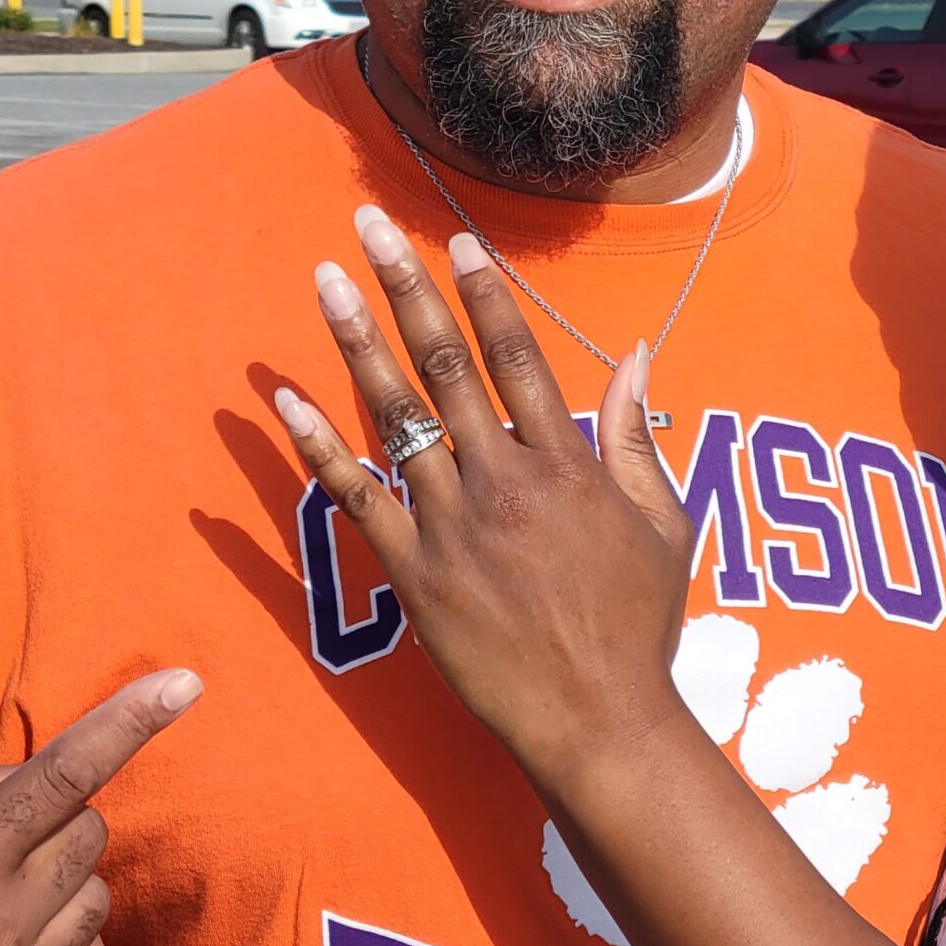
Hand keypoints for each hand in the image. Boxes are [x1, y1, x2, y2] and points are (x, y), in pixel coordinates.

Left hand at [272, 207, 694, 781]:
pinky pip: (355, 498)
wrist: (597, 719)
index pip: (518, 357)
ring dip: (354, 342)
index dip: (484, 294)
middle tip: (367, 225)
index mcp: (568, 465)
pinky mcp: (413, 575)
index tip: (454, 242)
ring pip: (395, 416)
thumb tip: (638, 355)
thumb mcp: (663, 523)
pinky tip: (282, 400)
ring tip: (325, 282)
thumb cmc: (639, 625)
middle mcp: (504, 481)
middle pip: (446, 365)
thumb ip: (640, 436)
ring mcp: (452, 527)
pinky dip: (316, 446)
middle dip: (404, 288)